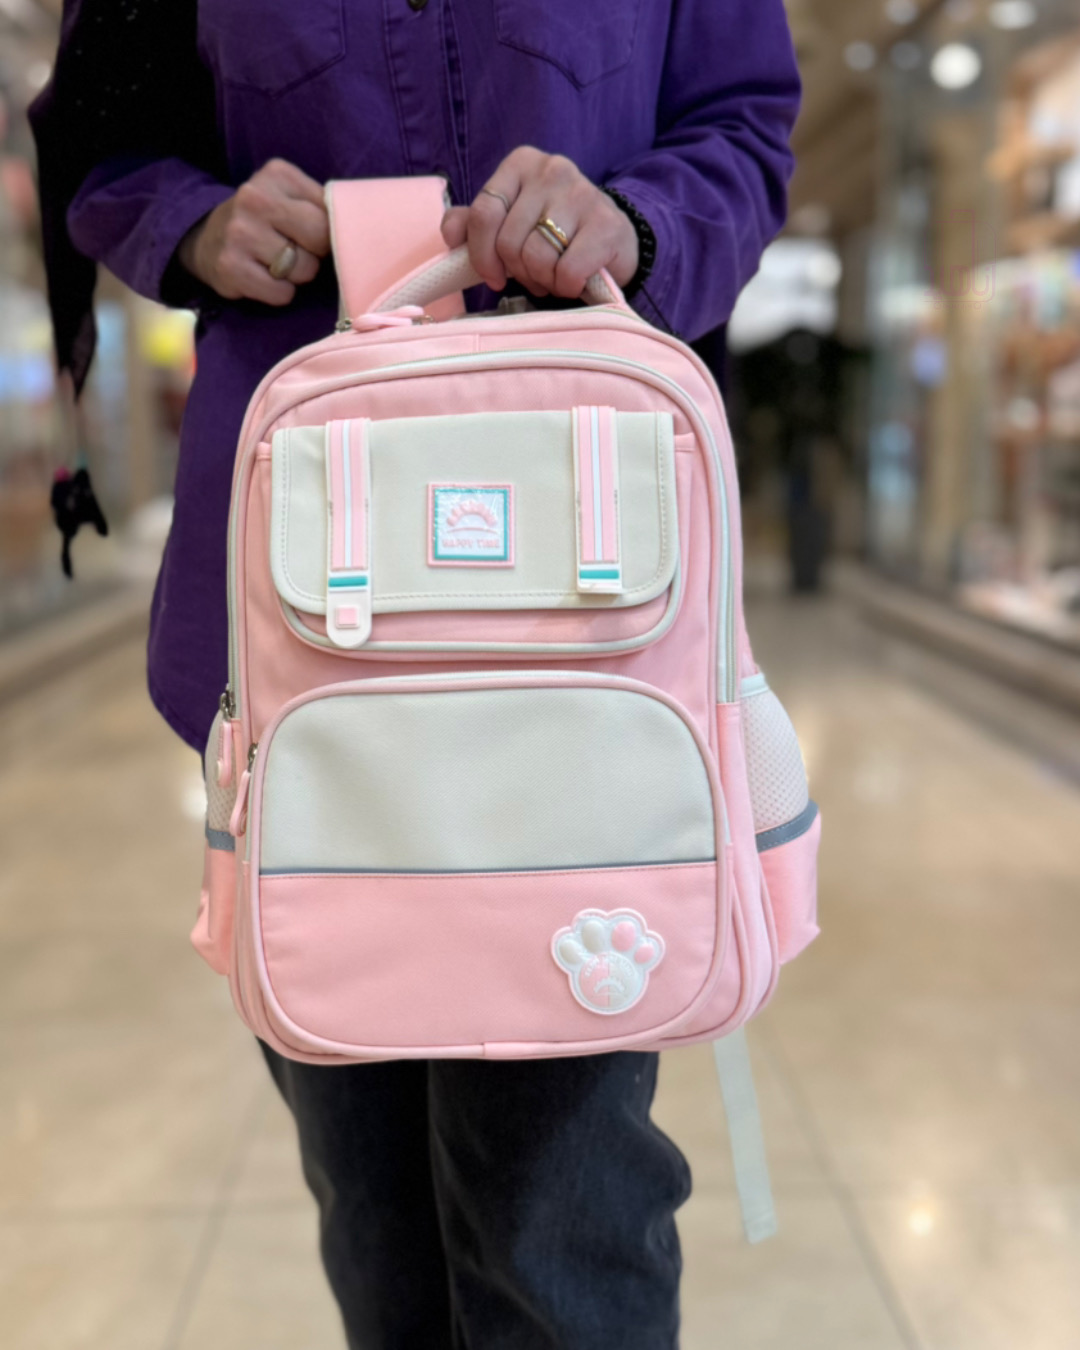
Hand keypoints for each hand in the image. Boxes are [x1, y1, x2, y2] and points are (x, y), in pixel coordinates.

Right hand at [178, 158, 329, 305]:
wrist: (207, 239)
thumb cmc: (264, 221)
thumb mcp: (291, 196)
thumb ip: (322, 206)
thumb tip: (362, 230)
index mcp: (277, 173)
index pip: (330, 212)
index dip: (326, 230)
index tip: (308, 231)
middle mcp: (254, 198)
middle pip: (320, 239)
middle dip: (315, 253)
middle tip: (295, 250)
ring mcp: (240, 233)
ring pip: (303, 270)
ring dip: (296, 275)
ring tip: (275, 263)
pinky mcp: (230, 267)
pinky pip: (282, 294)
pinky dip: (279, 293)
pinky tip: (262, 277)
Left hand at [440, 147, 638, 299]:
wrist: (612, 241)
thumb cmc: (554, 234)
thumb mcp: (511, 222)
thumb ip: (475, 224)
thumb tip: (451, 233)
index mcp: (521, 164)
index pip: (482, 214)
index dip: (480, 255)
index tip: (492, 276)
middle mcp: (551, 170)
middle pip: (508, 241)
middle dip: (519, 271)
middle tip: (535, 273)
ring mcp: (581, 193)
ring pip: (536, 257)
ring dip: (543, 280)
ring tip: (555, 275)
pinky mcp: (606, 225)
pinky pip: (567, 272)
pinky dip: (567, 286)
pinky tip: (576, 279)